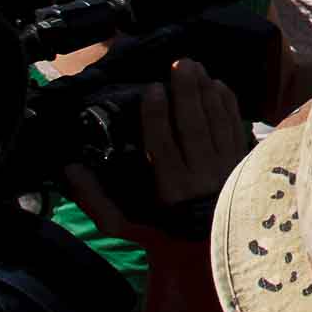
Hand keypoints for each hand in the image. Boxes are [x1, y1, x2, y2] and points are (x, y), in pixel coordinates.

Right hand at [64, 59, 247, 251]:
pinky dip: (229, 106)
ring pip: (218, 125)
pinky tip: (218, 85)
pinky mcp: (242, 165)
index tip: (151, 89)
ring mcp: (226, 170)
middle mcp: (201, 177)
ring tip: (197, 67)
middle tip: (180, 64)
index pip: (163, 147)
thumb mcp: (122, 224)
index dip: (157, 116)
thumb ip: (94, 199)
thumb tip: (70, 168)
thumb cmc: (158, 230)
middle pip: (195, 129)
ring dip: (208, 93)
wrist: (205, 246)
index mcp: (171, 190)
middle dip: (187, 94)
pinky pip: (236, 130)